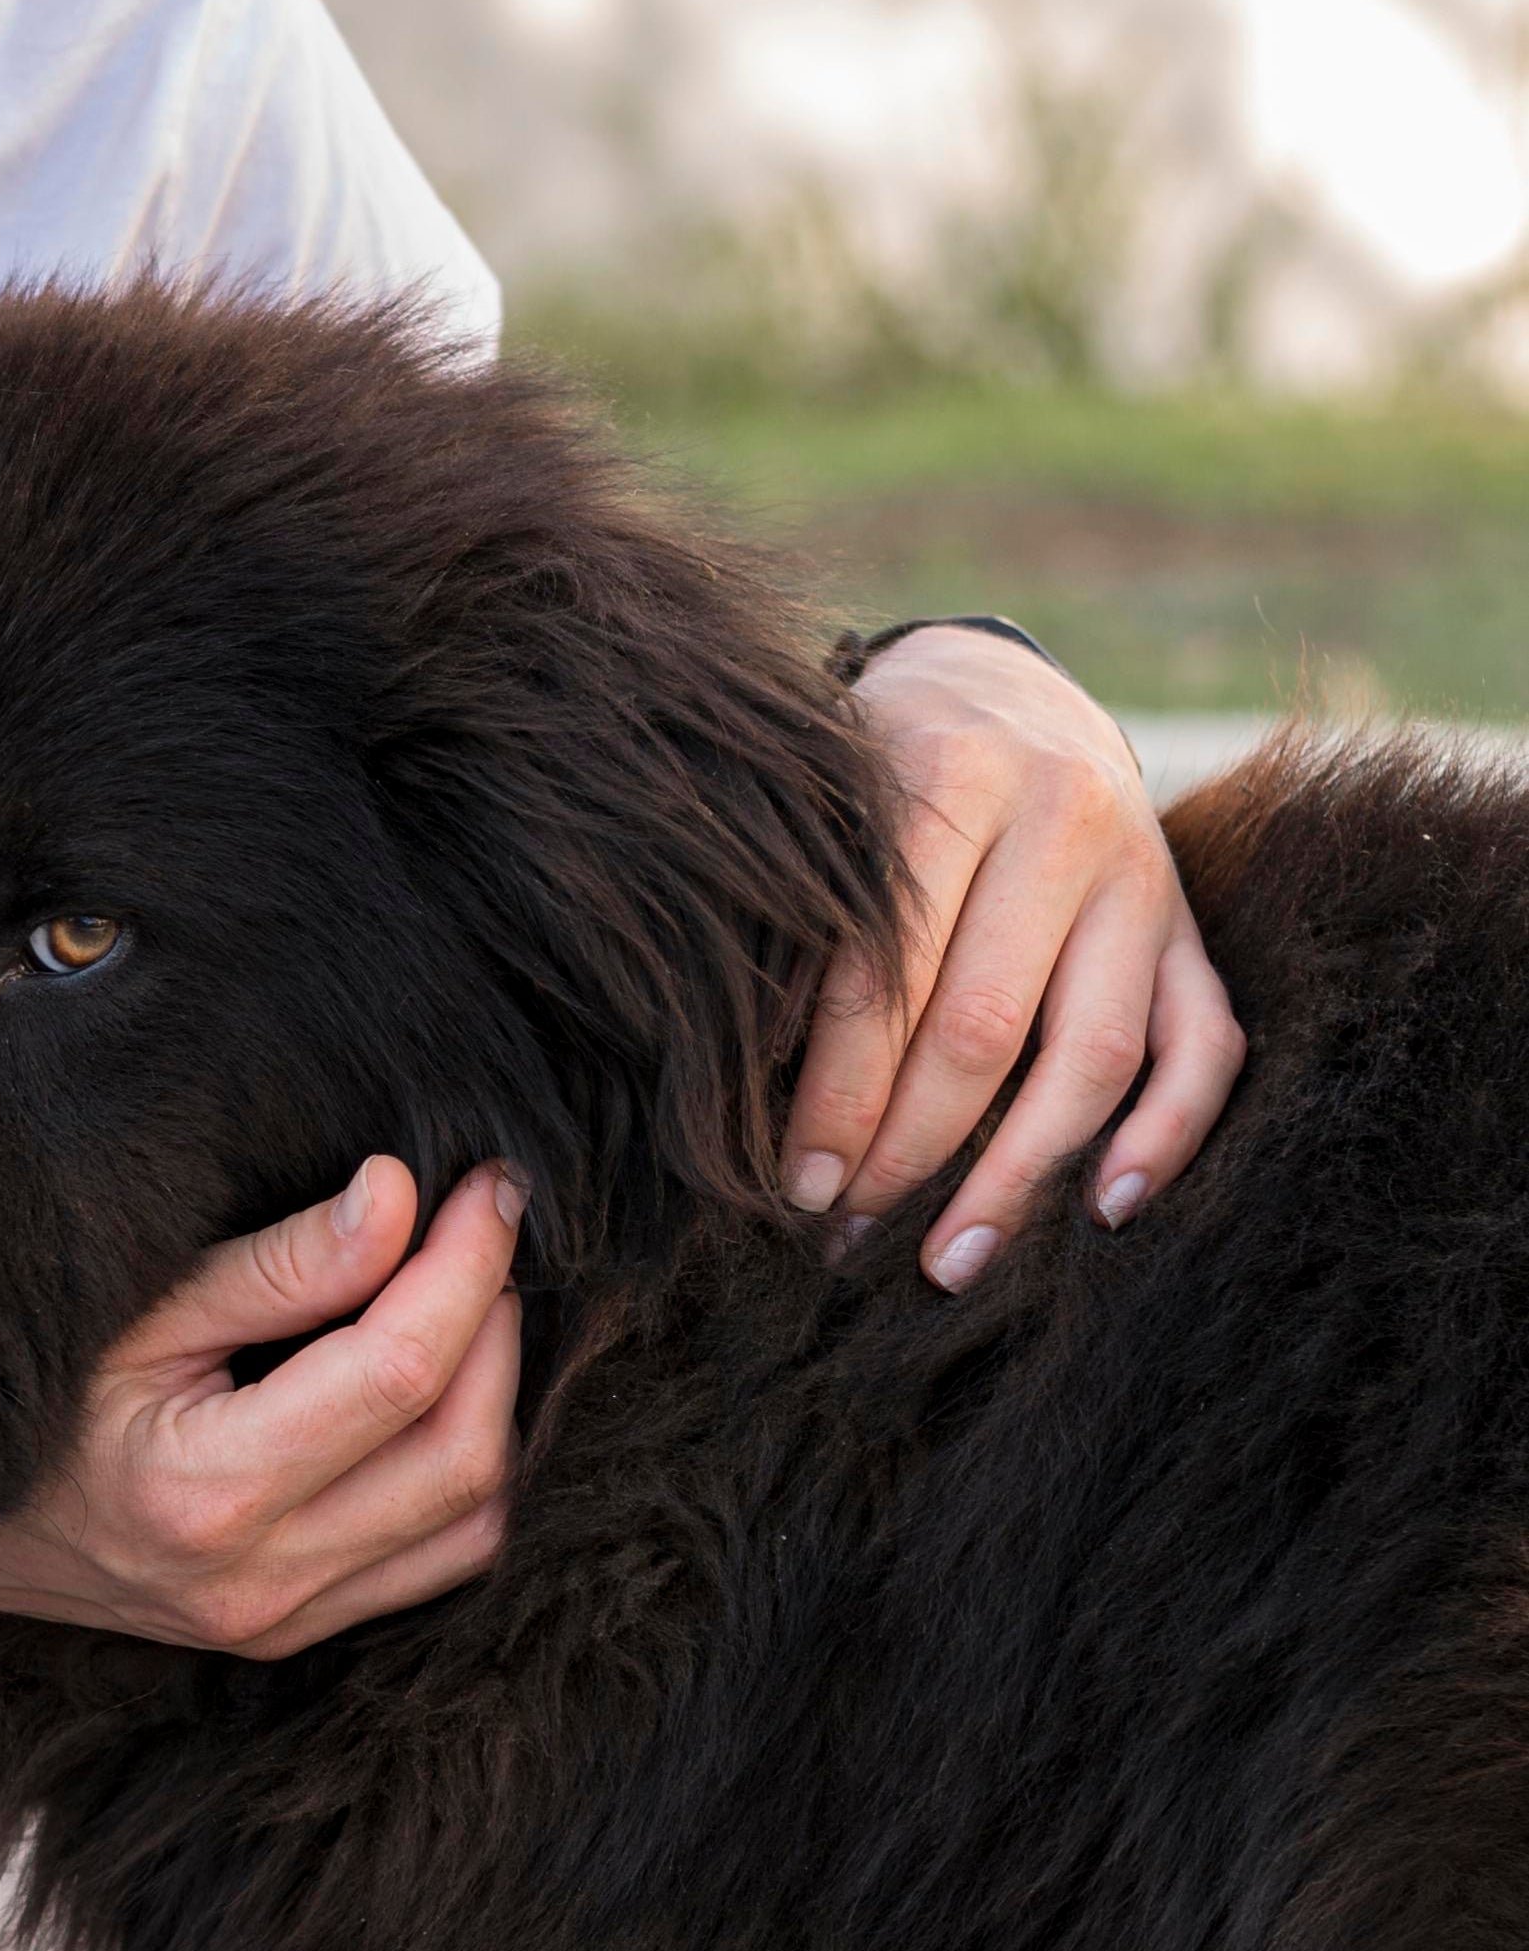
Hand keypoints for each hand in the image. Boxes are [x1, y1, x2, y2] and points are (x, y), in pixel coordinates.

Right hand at [0, 1158, 519, 1658]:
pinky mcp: (302, 1629)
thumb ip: (273, 1265)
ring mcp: (286, 1620)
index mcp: (206, 1490)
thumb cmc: (33, 1388)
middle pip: (459, 1455)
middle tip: (486, 1226)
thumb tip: (398, 1198)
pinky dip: (469, 1470)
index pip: (396, 1374)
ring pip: (473, 1521)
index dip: (461, 1269)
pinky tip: (447, 1387)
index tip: (483, 1185)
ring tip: (469, 1298)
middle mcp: (259, 1579)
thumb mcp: (135, 1308)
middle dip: (495, 1324)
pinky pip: (441, 1559)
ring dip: (496, 1399)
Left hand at [790, 626, 1245, 1288]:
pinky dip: (1167, 1135)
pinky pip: (1206, 1047)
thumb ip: (808, 909)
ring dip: (1019, 1175)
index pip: (885, 967)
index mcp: (952, 773)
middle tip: (844, 1230)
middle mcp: (1063, 821)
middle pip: (983, 1024)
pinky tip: (1105, 1209)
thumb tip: (744, 1075)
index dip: (835, 1088)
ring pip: (1096, 1054)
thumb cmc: (882, 760)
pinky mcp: (1193, 928)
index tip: (789, 1181)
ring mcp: (1144, 880)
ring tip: (949, 1262)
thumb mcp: (834, 796)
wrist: (1007, 689)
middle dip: (907, 1147)